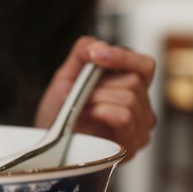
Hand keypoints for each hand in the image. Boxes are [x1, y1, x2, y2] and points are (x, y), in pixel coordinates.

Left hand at [34, 36, 155, 159]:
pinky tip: (89, 116)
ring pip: (129, 99)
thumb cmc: (60, 114)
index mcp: (131, 86)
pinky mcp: (132, 145)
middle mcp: (141, 107)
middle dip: (99, 85)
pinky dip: (102, 112)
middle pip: (133, 81)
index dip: (123, 57)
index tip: (96, 56)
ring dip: (97, 100)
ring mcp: (139, 128)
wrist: (48, 143)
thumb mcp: (66, 76)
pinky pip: (125, 117)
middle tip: (80, 96)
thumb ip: (81, 53)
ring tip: (81, 109)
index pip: (144, 65)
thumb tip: (97, 45)